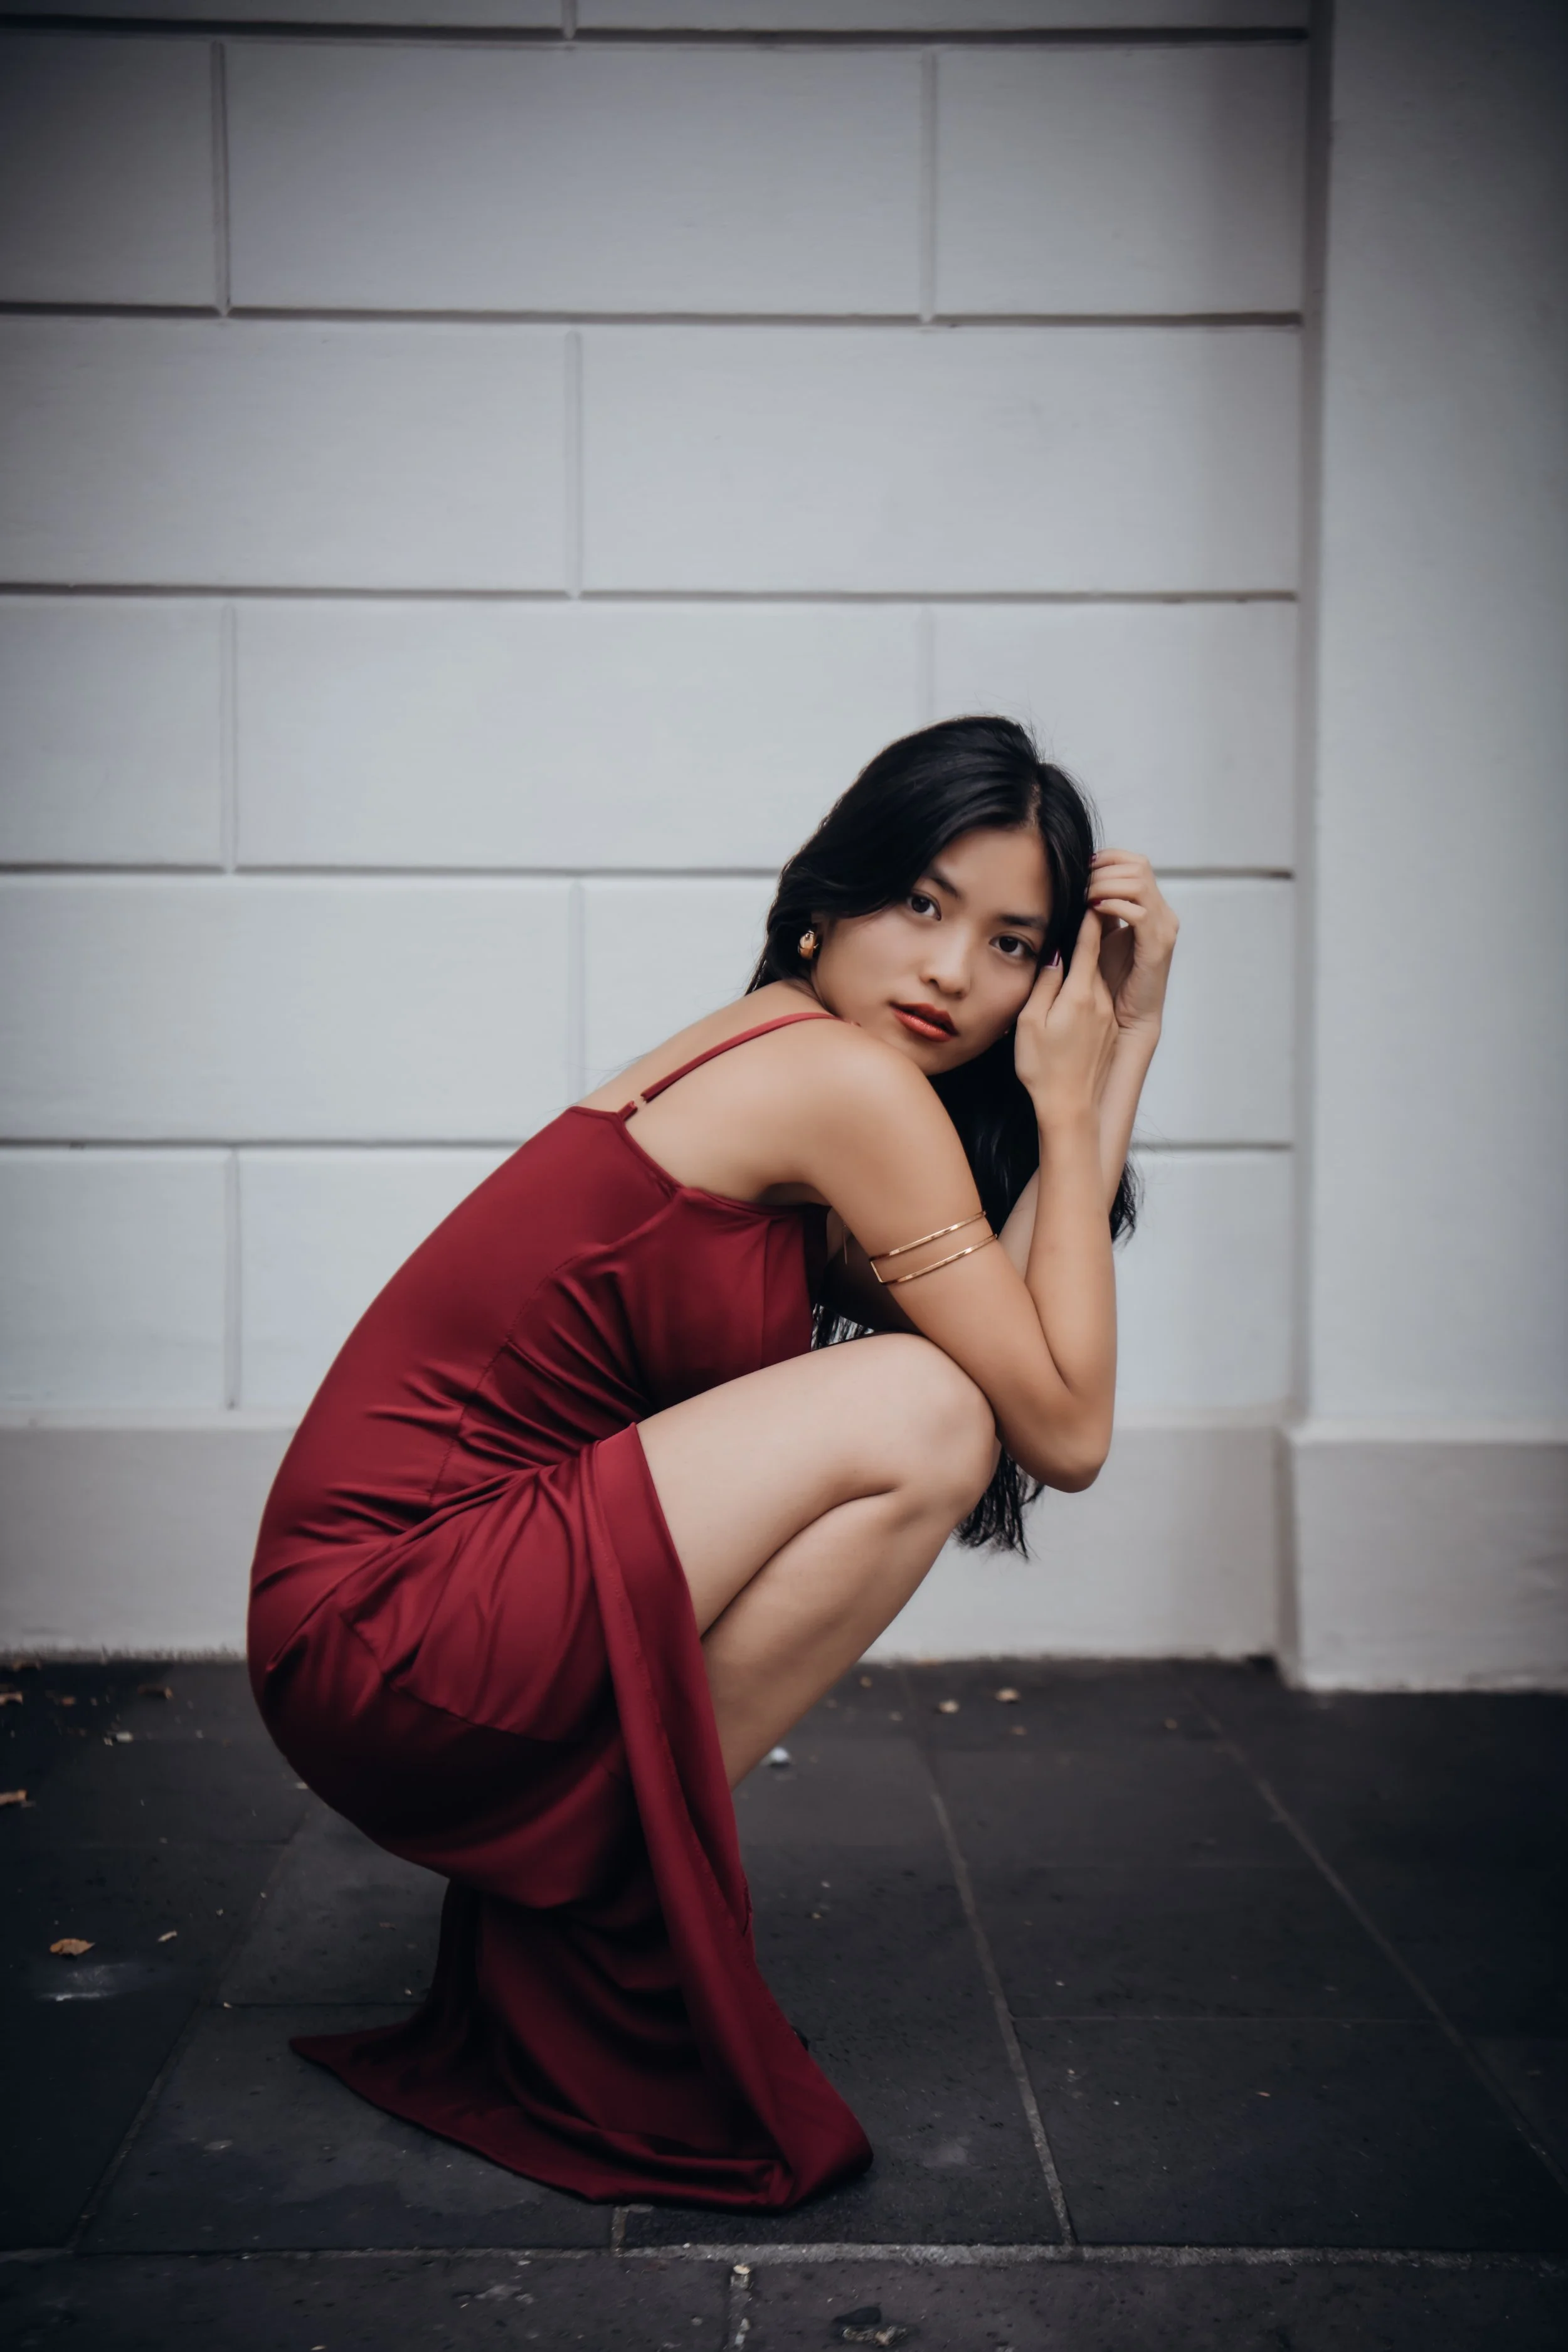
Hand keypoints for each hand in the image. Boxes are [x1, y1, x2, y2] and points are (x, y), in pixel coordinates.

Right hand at [1013, 906, 1119, 1125]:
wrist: (1070, 1106)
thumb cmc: (1043, 1067)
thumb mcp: (1030, 1022)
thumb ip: (1044, 984)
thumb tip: (1056, 956)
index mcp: (1079, 994)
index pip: (1088, 942)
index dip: (1089, 915)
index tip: (1089, 893)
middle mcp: (1099, 1000)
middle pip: (1095, 956)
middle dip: (1090, 933)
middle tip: (1083, 907)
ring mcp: (1106, 1015)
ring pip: (1097, 977)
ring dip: (1089, 960)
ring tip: (1077, 947)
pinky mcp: (1108, 1029)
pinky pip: (1099, 996)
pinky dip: (1090, 984)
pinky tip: (1077, 990)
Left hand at [1087, 848, 1178, 1034]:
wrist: (1127, 1018)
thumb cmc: (1111, 981)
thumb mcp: (1101, 935)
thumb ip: (1096, 909)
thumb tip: (1077, 882)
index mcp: (1150, 907)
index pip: (1135, 862)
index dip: (1107, 858)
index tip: (1080, 867)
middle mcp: (1162, 913)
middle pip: (1137, 866)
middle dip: (1103, 869)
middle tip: (1079, 883)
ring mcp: (1163, 928)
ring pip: (1138, 883)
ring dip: (1105, 884)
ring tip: (1084, 897)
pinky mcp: (1157, 946)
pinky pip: (1138, 912)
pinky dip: (1114, 905)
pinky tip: (1093, 910)